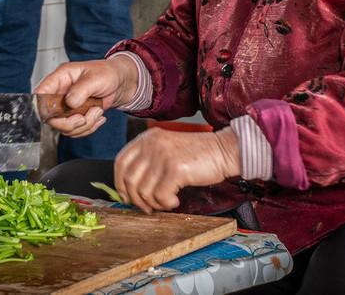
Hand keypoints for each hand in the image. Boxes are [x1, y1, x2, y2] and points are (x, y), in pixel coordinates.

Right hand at [34, 56, 137, 137]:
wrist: (121, 83)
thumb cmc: (108, 73)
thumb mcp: (96, 78)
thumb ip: (81, 89)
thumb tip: (69, 102)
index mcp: (61, 78)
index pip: (41, 93)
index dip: (43, 107)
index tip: (57, 114)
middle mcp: (61, 93)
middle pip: (50, 117)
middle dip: (69, 122)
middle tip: (84, 117)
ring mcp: (67, 106)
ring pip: (64, 127)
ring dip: (83, 125)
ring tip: (97, 112)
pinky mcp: (75, 116)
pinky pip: (75, 130)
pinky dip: (88, 128)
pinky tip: (98, 117)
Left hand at [113, 127, 240, 212]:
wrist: (224, 150)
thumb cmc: (198, 155)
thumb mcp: (167, 150)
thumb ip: (148, 162)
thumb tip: (130, 190)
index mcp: (147, 138)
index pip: (121, 162)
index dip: (120, 183)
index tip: (127, 196)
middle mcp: (152, 144)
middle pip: (129, 179)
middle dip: (137, 199)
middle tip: (148, 207)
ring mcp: (163, 155)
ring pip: (144, 191)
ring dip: (154, 203)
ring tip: (166, 202)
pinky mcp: (176, 168)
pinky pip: (160, 196)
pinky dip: (166, 203)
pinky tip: (176, 200)